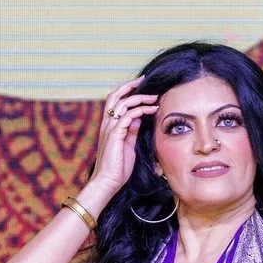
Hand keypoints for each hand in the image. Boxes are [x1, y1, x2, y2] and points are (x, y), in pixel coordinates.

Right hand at [85, 79, 159, 201]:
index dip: (127, 91)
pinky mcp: (114, 135)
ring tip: (154, 98)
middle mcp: (107, 124)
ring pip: (123, 103)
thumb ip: (131, 131)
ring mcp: (109, 129)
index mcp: (110, 126)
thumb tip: (138, 118)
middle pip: (115, 96)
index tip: (141, 85)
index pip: (115, 101)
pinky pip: (127, 116)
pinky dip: (140, 110)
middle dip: (129, 86)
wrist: (108, 182)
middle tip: (144, 80)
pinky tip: (151, 111)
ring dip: (140, 98)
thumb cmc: (118, 167)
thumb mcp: (128, 145)